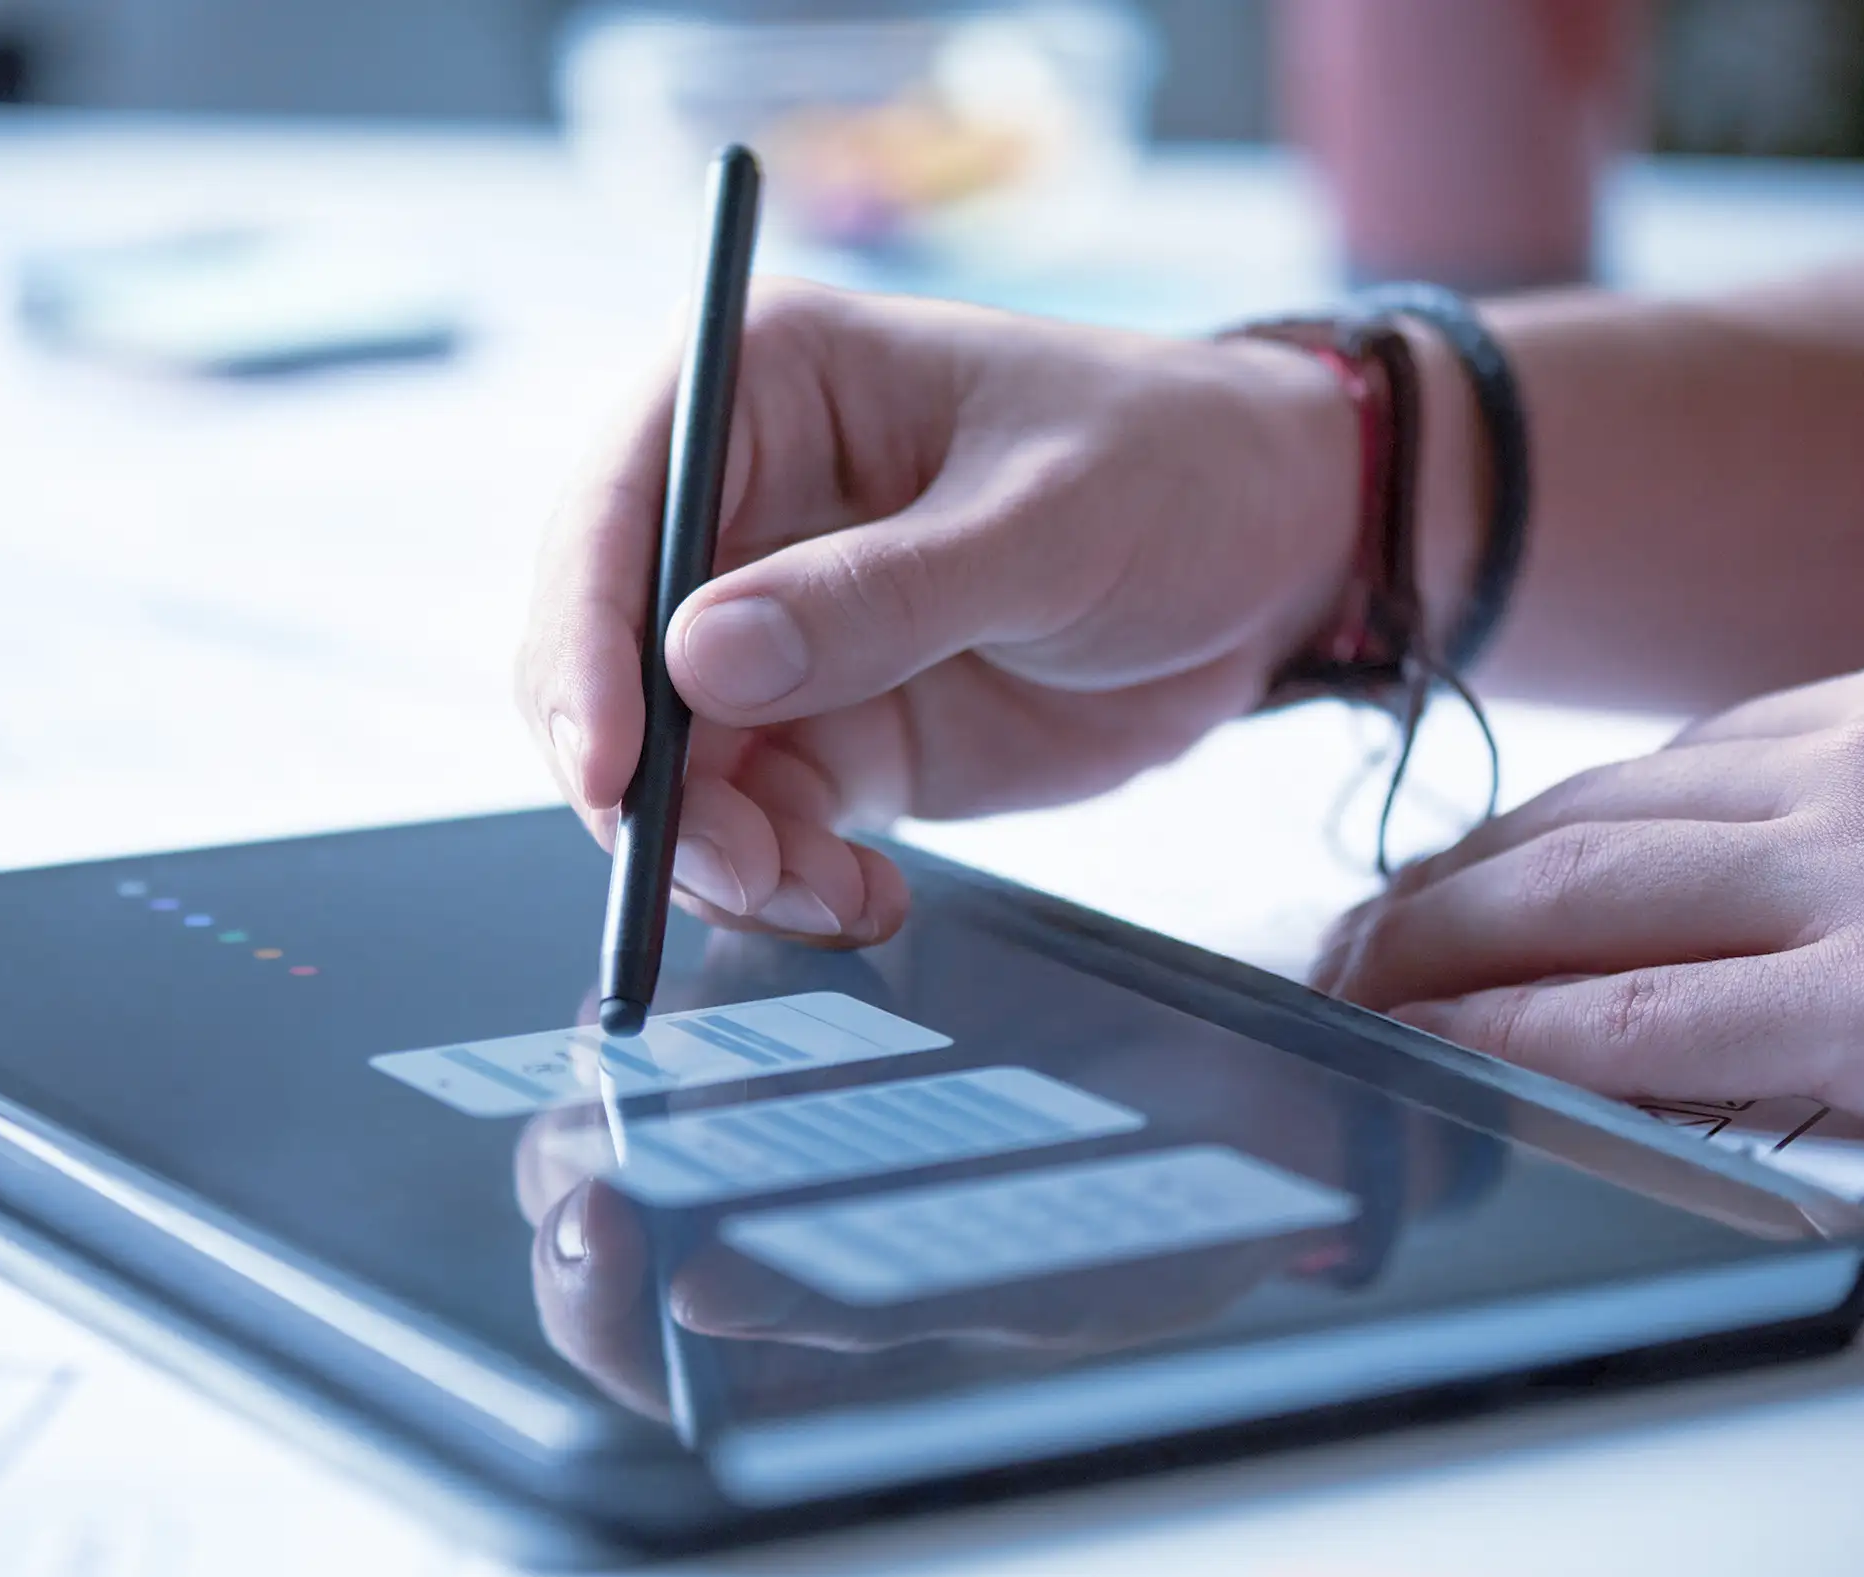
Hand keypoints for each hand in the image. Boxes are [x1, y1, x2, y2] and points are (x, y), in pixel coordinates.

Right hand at [517, 281, 1355, 943]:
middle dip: (647, 781)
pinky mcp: (831, 729)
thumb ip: (879, 595)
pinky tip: (867, 900)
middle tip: (727, 869)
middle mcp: (742, 512)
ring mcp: (778, 632)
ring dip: (721, 853)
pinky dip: (787, 881)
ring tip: (827, 896)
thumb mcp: (1047, 524)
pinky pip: (758, 824)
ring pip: (673, 766)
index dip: (583, 642)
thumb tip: (699, 663)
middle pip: (610, 658)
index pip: (617, 510)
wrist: (1280, 559)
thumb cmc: (1175, 470)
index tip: (609, 768)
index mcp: (767, 389)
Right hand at [1316, 631, 1863, 1146]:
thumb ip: (1824, 1120)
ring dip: (1503, 849)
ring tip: (1428, 897)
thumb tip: (1642, 1103)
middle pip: (1573, 886)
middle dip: (1425, 932)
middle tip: (1349, 970)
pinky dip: (1637, 784)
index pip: (1610, 1021)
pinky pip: (1728, 728)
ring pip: (1622, 788)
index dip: (1469, 1033)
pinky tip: (1595, 825)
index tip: (1392, 1043)